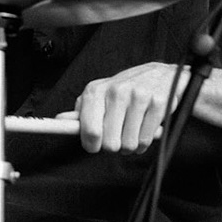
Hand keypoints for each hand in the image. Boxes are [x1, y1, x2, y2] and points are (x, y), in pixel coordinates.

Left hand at [59, 61, 188, 154]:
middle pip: (109, 143)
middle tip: (117, 136)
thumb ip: (82, 111)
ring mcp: (138, 97)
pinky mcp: (158, 104)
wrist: (162, 75)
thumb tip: (59, 119)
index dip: (91, 144)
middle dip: (113, 146)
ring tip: (132, 131)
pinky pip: (145, 140)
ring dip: (130, 145)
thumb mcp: (100, 95)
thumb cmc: (126, 89)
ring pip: (128, 145)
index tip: (94, 146)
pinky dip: (144, 143)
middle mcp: (116, 91)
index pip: (89, 130)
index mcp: (96, 90)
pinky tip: (144, 131)